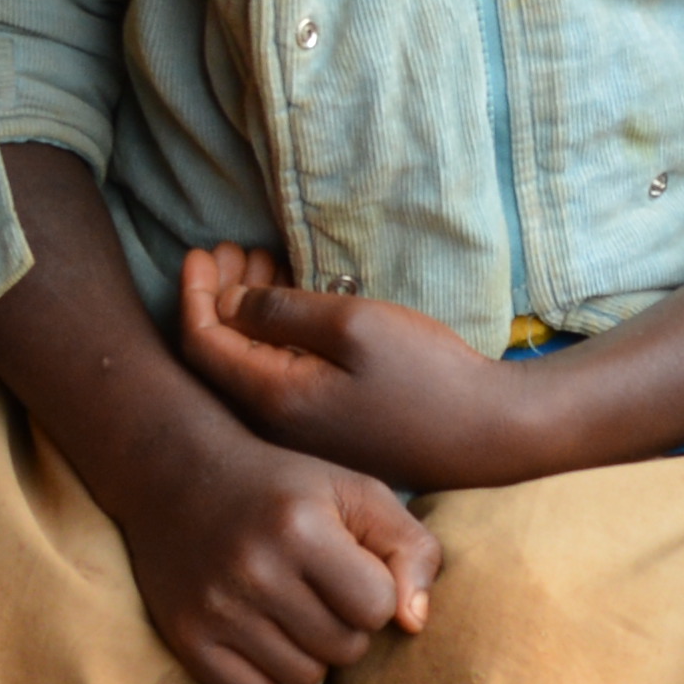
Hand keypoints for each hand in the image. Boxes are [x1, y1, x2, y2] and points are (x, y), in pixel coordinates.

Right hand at [106, 409, 442, 683]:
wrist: (176, 474)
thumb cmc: (283, 489)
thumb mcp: (356, 493)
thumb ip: (410, 549)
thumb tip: (414, 624)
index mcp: (301, 528)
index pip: (378, 609)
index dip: (372, 590)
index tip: (347, 565)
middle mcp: (253, 570)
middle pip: (344, 649)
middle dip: (341, 622)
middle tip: (312, 585)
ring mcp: (215, 607)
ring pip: (303, 677)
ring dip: (305, 649)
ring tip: (283, 604)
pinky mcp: (185, 637)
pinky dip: (262, 672)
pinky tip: (253, 629)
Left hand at [174, 245, 542, 493]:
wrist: (489, 432)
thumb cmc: (426, 374)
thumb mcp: (351, 325)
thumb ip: (280, 312)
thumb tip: (227, 303)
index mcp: (273, 398)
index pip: (201, 345)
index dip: (193, 294)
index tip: (201, 251)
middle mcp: (275, 424)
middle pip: (220, 355)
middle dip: (219, 296)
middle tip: (233, 250)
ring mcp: (301, 431)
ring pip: (250, 365)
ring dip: (248, 313)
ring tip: (261, 265)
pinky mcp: (327, 430)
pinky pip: (279, 379)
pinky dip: (275, 337)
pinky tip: (292, 304)